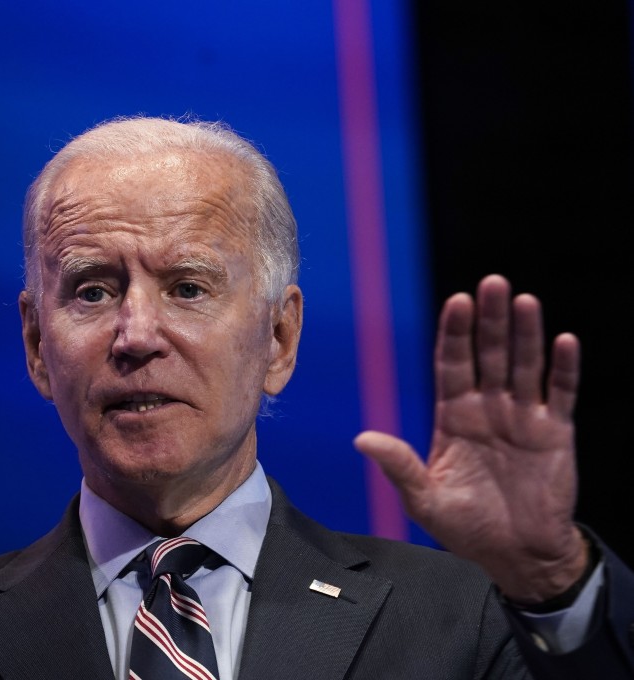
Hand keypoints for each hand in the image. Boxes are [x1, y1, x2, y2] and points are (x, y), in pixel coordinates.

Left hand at [354, 274, 586, 602]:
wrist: (515, 555)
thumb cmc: (466, 527)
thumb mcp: (424, 499)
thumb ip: (399, 466)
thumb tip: (361, 439)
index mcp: (454, 417)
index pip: (452, 363)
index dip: (454, 333)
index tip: (457, 302)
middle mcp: (488, 408)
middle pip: (489, 354)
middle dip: (490, 320)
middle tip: (492, 284)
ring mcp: (523, 417)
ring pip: (525, 365)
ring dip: (526, 333)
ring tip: (524, 301)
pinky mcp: (555, 433)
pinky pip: (561, 393)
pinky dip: (564, 368)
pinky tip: (565, 341)